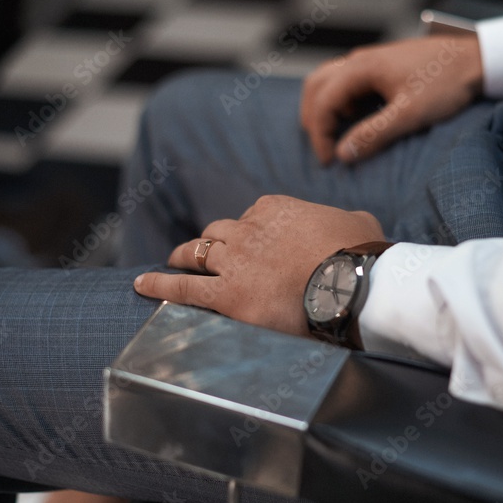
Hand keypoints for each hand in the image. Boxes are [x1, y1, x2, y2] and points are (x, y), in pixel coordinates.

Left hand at [133, 195, 385, 336]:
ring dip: (184, 257)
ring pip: (197, 254)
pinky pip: (182, 288)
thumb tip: (354, 222)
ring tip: (174, 262)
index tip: (253, 244)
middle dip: (212, 242)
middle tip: (204, 252)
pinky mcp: (226, 295)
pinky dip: (159, 285)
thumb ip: (348, 218)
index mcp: (276, 208)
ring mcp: (234, 262)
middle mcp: (248, 230)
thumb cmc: (360, 254)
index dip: (250, 231)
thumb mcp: (360, 221)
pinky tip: (142, 286)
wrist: (350, 282)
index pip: (252, 216)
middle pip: (220, 233)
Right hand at [300, 34, 482, 164]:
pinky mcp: (380, 66)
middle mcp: (359, 60)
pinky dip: (342, 104)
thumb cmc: (446, 83)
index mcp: (361, 67)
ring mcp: (369, 61)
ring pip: (329, 82)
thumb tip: (343, 154)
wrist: (476, 59)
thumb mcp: (410, 114)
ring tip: (337, 137)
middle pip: (316, 86)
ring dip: (326, 110)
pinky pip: (348, 83)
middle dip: (314, 120)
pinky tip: (356, 122)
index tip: (329, 162)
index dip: (319, 135)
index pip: (322, 101)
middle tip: (324, 150)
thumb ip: (374, 134)